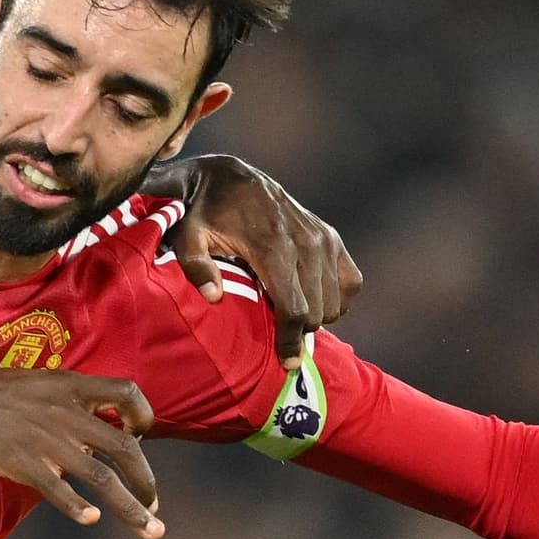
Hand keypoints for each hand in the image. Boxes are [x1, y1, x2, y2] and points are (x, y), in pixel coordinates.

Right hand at [0, 370, 164, 536]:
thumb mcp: (28, 384)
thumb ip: (58, 402)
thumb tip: (80, 429)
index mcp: (68, 386)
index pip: (126, 391)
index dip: (143, 414)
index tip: (141, 435)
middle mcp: (65, 412)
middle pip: (125, 448)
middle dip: (147, 481)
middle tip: (154, 505)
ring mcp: (47, 440)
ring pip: (103, 477)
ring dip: (131, 507)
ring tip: (149, 528)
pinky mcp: (24, 464)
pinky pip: (61, 491)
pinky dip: (80, 508)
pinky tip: (91, 518)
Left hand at [157, 153, 363, 355]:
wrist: (229, 176)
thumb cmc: (202, 214)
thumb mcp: (187, 237)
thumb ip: (196, 268)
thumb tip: (214, 298)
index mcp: (272, 246)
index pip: (295, 308)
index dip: (291, 341)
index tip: (286, 362)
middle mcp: (306, 241)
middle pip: (317, 311)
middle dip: (299, 330)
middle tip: (277, 333)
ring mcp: (323, 238)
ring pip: (335, 301)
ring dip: (316, 314)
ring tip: (287, 310)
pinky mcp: (331, 236)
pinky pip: (351, 282)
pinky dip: (336, 297)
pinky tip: (311, 298)